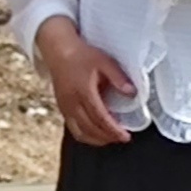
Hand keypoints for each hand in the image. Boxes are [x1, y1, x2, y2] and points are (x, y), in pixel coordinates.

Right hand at [33, 18, 138, 148]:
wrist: (58, 51)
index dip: (113, 130)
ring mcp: (65, 107)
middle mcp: (72, 103)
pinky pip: (73, 128)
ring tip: (110, 138)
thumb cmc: (82, 56)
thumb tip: (132, 93)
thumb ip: (119, 78)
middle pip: (90, 128)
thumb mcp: (104, 62)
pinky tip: (95, 134)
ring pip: (80, 132)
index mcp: (84, 91)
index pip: (100, 117)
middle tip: (122, 138)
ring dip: (96, 139)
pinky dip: (85, 135)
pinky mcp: (62, 108)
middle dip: (107, 137)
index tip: (125, 136)